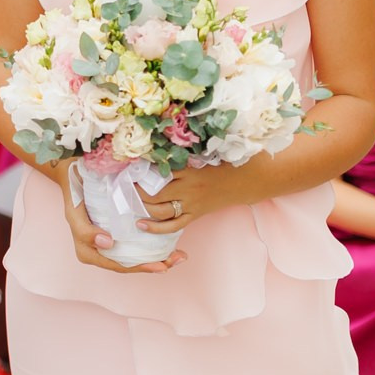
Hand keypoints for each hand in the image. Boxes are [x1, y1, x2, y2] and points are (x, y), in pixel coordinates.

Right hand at [58, 158, 186, 274]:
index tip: (161, 265)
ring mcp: (111, 242)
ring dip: (159, 257)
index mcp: (89, 253)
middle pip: (131, 264)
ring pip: (136, 256)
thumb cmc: (75, 196)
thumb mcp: (74, 214)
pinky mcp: (119, 231)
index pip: (119, 266)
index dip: (141, 268)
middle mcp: (101, 251)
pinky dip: (154, 245)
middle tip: (178, 259)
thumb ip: (85, 232)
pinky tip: (170, 243)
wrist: (74, 177)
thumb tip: (108, 244)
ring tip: (179, 254)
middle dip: (156, 264)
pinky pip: (137, 243)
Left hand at [132, 162, 247, 236]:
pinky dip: (156, 228)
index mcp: (189, 170)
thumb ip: (184, 151)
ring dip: (142, 208)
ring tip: (129, 203)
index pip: (158, 171)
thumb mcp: (206, 152)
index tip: (125, 168)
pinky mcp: (197, 215)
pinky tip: (141, 225)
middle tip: (122, 187)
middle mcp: (188, 189)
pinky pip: (174, 225)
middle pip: (155, 194)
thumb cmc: (227, 161)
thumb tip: (157, 147)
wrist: (251, 180)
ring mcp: (192, 204)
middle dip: (135, 192)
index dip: (139, 171)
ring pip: (161, 211)